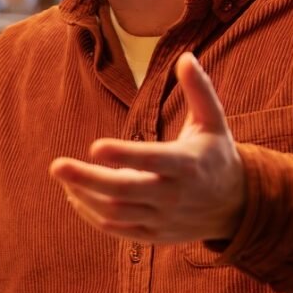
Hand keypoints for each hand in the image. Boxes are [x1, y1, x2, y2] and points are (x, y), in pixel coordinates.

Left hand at [48, 53, 245, 244]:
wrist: (237, 206)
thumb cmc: (216, 155)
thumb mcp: (213, 121)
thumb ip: (198, 90)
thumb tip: (185, 56)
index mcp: (187, 164)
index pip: (152, 161)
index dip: (124, 156)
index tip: (94, 146)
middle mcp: (173, 195)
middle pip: (124, 191)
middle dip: (87, 179)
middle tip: (55, 165)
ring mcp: (163, 219)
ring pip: (116, 212)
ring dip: (84, 195)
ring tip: (63, 175)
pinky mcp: (154, 235)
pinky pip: (117, 229)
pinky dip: (92, 214)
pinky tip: (75, 195)